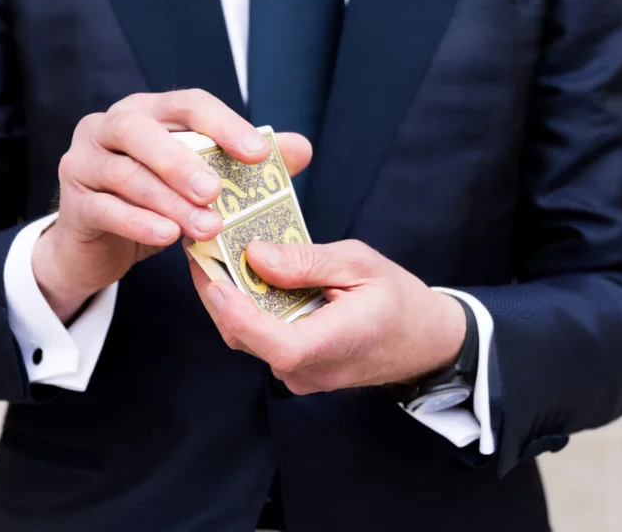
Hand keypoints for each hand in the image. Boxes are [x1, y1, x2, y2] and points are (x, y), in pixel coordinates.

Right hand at [32, 89, 312, 322]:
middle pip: (139, 130)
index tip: (258, 153)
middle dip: (181, 160)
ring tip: (207, 227)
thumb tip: (300, 147)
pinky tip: (167, 236)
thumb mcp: (200, 182)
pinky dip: (139, 223)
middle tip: (216, 191)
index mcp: (146, 112)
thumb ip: (245, 163)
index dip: (223, 124)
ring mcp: (84, 163)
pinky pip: (106, 209)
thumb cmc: (155, 202)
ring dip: (169, 201)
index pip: (186, 104)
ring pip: (125, 175)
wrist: (98, 245)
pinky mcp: (74, 204)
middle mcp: (108, 128)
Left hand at [187, 239, 465, 394]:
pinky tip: (238, 275)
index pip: (279, 345)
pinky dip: (243, 307)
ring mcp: (301, 374)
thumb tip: (257, 256)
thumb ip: (308, 262)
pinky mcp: (295, 367)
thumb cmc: (398, 300)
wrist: (423, 341)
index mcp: (337, 344)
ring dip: (225, 298)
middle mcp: (311, 369)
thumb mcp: (361, 264)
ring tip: (212, 254)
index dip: (242, 316)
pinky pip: (259, 338)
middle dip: (216, 293)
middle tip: (198, 247)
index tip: (216, 280)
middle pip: (248, 338)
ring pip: (247, 338)